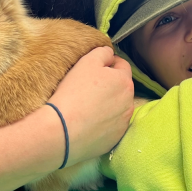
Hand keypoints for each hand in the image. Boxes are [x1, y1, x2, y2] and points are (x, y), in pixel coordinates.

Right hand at [46, 46, 134, 164]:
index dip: (109, 64)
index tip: (94, 69)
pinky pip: (111, 126)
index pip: (122, 66)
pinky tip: (87, 123)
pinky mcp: (115, 138)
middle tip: (87, 88)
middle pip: (121, 87)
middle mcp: (130, 101)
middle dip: (109, 85)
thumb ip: (102, 53)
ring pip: (117, 107)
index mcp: (124, 81)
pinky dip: (103, 123)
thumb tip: (110, 53)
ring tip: (86, 107)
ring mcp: (123, 121)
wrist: (61, 130)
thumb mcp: (86, 63)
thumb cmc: (73, 93)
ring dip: (107, 104)